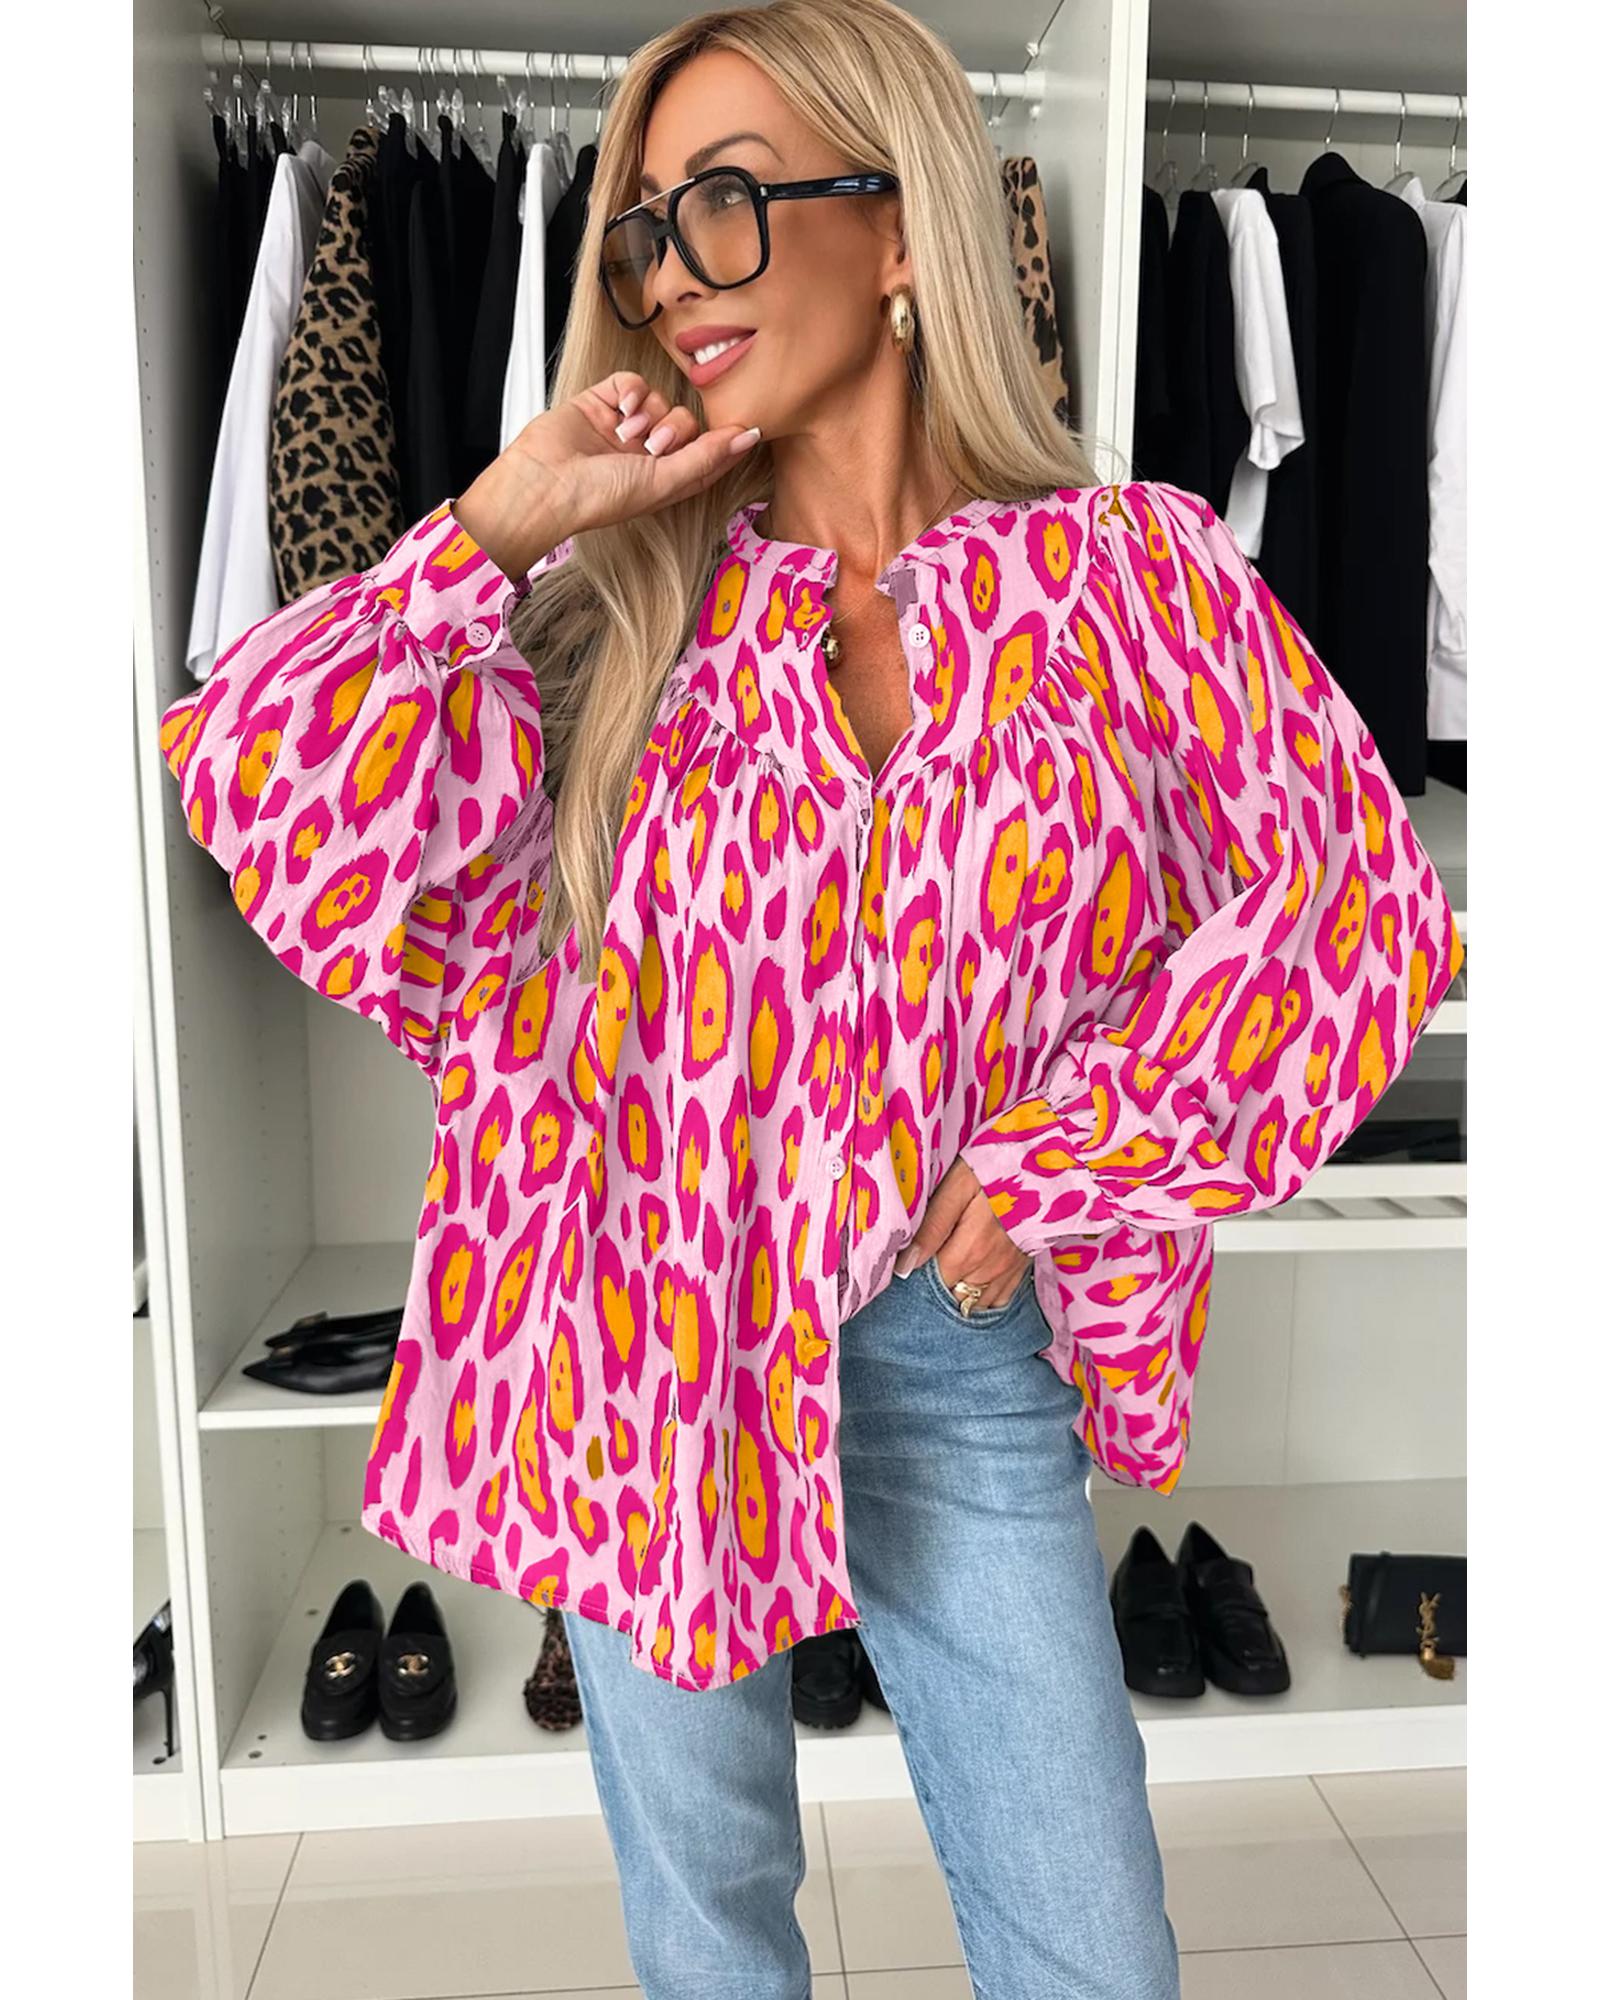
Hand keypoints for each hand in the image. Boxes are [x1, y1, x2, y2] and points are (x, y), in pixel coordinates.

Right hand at [454, 371, 761, 577]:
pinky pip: (631, 382)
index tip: (748, 428)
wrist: (545, 485)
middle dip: (677, 428)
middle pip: (686, 423)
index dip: (725, 442)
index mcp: (665, 480)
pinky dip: (630, 390)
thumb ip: (707, 457)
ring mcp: (623, 427)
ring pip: (659, 399)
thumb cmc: (598, 497)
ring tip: (627, 434)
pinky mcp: (601, 403)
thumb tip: (749, 438)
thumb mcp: (663, 481)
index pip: (707, 455)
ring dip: (649, 412)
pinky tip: (620, 408)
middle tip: (656, 445)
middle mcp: (646, 454)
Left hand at [895, 1156, 1032, 1306]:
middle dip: (935, 1288)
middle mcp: (990, 1269)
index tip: (907, 1264)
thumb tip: (906, 1266)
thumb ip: (932, 1227)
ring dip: (958, 1294)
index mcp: (970, 1250)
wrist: (1048, 1164)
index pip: (933, 1284)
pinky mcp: (1022, 1266)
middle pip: (953, 1297)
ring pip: (975, 1303)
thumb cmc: (996, 1169)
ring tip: (946, 1274)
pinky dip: (982, 1298)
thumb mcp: (957, 1187)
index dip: (916, 1278)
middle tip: (924, 1266)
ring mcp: (1009, 1271)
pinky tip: (971, 1282)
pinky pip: (999, 1300)